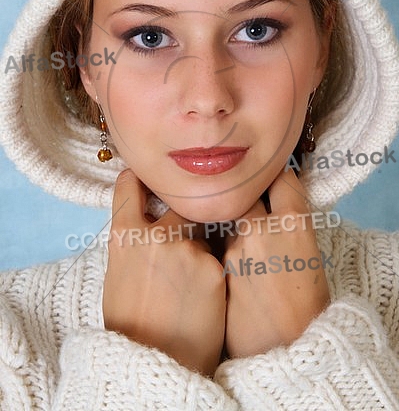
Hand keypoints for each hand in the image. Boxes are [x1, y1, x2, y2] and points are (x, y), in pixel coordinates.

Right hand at [103, 169, 225, 375]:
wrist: (157, 367)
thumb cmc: (130, 324)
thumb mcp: (118, 275)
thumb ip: (133, 242)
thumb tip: (145, 221)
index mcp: (124, 237)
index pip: (130, 186)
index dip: (140, 179)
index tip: (148, 179)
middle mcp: (156, 236)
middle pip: (176, 205)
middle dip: (180, 216)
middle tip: (180, 239)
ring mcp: (188, 251)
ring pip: (200, 232)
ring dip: (198, 245)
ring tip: (188, 283)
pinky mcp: (215, 269)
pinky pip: (215, 255)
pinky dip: (211, 268)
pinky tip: (202, 294)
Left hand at [224, 168, 329, 357]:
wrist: (287, 353)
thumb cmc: (308, 309)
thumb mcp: (309, 258)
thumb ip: (286, 227)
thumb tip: (271, 209)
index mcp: (293, 223)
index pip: (280, 178)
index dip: (275, 178)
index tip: (270, 181)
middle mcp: (260, 228)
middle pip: (245, 193)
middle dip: (245, 195)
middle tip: (246, 205)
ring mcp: (234, 246)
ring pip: (226, 217)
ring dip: (228, 222)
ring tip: (238, 241)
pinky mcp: (215, 267)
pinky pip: (214, 243)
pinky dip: (216, 245)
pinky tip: (221, 261)